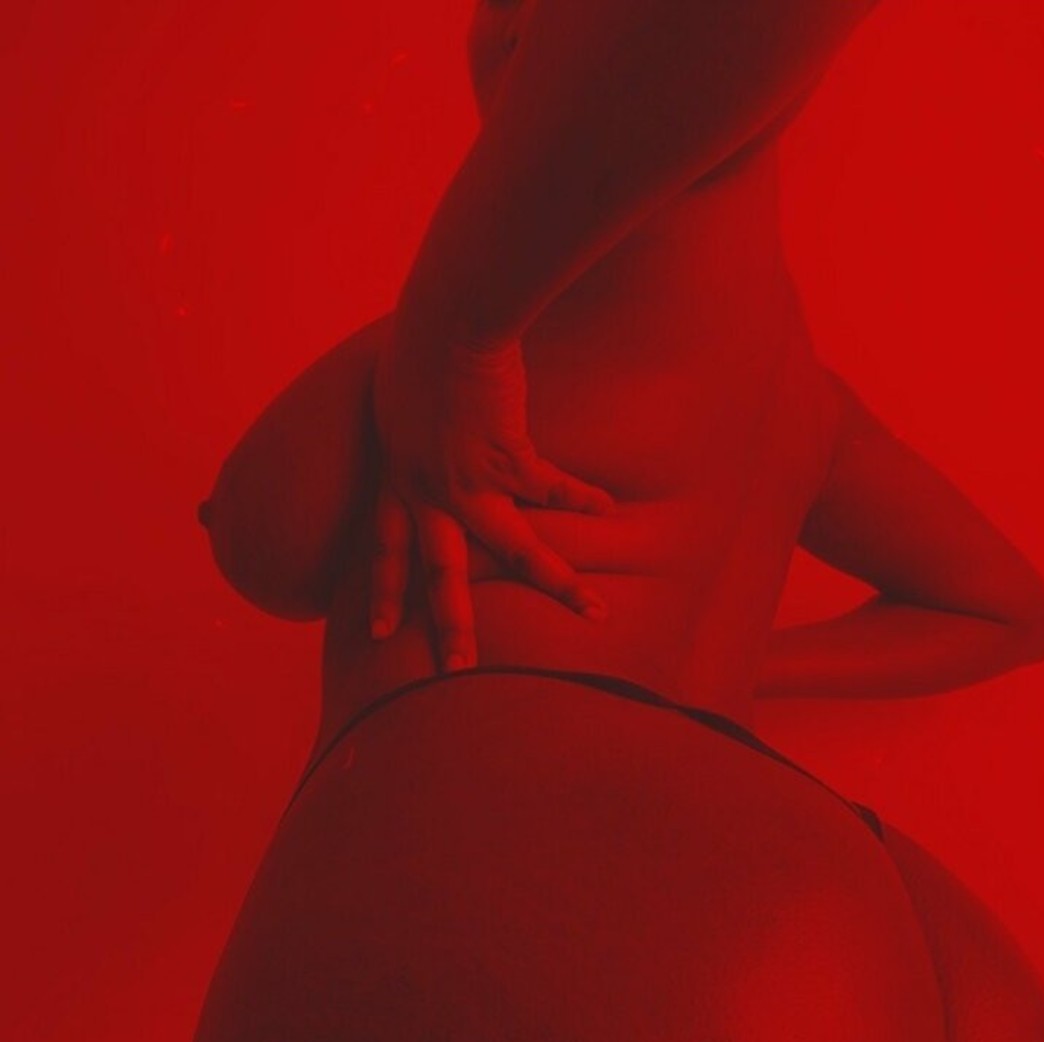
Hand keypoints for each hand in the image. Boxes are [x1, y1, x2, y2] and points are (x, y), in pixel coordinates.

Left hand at [369, 306, 612, 670]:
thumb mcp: (393, 391)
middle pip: (439, 573)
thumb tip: (414, 426)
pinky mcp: (511, 458)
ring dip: (556, 584)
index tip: (380, 632)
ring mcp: (471, 480)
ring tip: (594, 613)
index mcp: (394, 472)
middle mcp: (428, 489)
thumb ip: (407, 422)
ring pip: (513, 549)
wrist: (447, 317)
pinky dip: (584, 497)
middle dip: (450, 625)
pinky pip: (554, 488)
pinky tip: (610, 510)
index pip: (382, 545)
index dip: (383, 589)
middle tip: (456, 670)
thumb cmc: (418, 339)